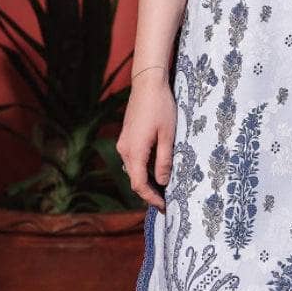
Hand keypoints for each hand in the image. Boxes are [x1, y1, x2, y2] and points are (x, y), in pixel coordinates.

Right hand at [116, 72, 176, 212]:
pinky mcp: (126, 137)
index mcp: (134, 152)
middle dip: (149, 193)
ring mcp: (123, 143)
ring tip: (164, 188)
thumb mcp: (168, 136)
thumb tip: (163, 182)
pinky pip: (133, 160)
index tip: (164, 206)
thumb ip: (164, 160)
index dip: (151, 198)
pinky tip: (157, 170)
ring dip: (146, 181)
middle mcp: (124, 150)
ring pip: (133, 170)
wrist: (148, 84)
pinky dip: (144, 169)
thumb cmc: (161, 108)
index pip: (139, 185)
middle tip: (166, 202)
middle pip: (134, 179)